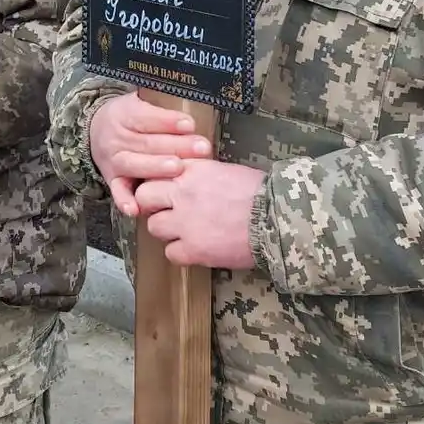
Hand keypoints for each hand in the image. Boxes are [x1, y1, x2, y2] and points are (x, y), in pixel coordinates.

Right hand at [87, 93, 210, 216]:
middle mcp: (116, 137)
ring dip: (156, 168)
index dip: (168, 121)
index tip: (190, 124)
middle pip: (147, 142)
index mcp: (124, 113)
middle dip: (176, 146)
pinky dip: (125, 201)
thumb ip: (160, 100)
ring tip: (178, 169)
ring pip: (134, 164)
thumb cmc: (130, 115)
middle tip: (201, 148)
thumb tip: (188, 91)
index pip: (146, 116)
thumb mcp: (139, 99)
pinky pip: (117, 191)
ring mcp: (113, 160)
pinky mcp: (112, 180)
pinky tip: (136, 209)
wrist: (95, 130)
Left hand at [133, 159, 264, 269]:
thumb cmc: (261, 193)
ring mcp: (185, 222)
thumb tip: (189, 180)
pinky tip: (195, 249)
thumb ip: (201, 174)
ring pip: (153, 226)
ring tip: (185, 232)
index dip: (158, 181)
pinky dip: (181, 253)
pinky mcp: (194, 249)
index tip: (164, 189)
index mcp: (193, 169)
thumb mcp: (226, 171)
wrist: (278, 218)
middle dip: (152, 204)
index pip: (156, 170)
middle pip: (144, 196)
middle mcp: (183, 193)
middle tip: (167, 211)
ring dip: (167, 230)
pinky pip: (171, 253)